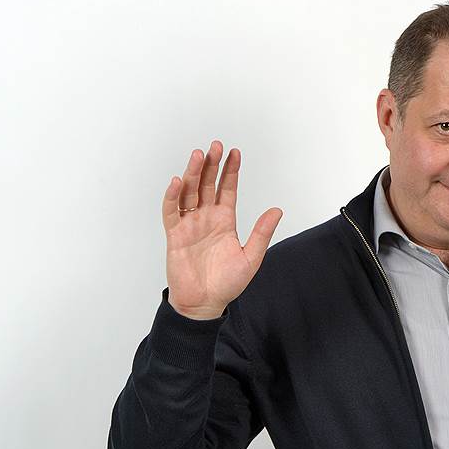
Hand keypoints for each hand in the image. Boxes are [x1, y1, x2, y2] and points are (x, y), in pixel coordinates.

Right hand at [162, 140, 283, 319]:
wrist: (205, 303)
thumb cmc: (227, 283)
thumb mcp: (251, 256)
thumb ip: (261, 232)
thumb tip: (277, 210)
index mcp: (224, 220)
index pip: (226, 188)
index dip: (230, 171)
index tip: (235, 152)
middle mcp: (206, 218)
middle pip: (206, 184)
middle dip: (211, 164)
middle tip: (215, 145)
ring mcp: (189, 224)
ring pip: (188, 192)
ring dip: (192, 173)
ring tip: (197, 155)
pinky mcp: (175, 235)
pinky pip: (171, 212)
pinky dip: (172, 196)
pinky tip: (177, 182)